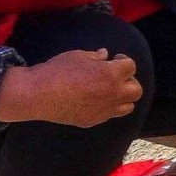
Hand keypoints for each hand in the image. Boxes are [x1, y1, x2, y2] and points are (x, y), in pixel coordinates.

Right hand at [0, 50, 142, 127]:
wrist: (39, 95)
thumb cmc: (58, 71)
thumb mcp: (78, 56)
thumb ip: (96, 57)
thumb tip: (105, 55)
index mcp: (111, 75)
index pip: (130, 67)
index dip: (124, 60)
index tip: (116, 58)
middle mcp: (113, 94)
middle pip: (136, 90)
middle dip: (129, 80)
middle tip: (116, 75)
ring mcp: (104, 111)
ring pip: (128, 106)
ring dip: (123, 96)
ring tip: (110, 89)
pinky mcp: (94, 120)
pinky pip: (110, 114)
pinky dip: (109, 106)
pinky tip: (96, 99)